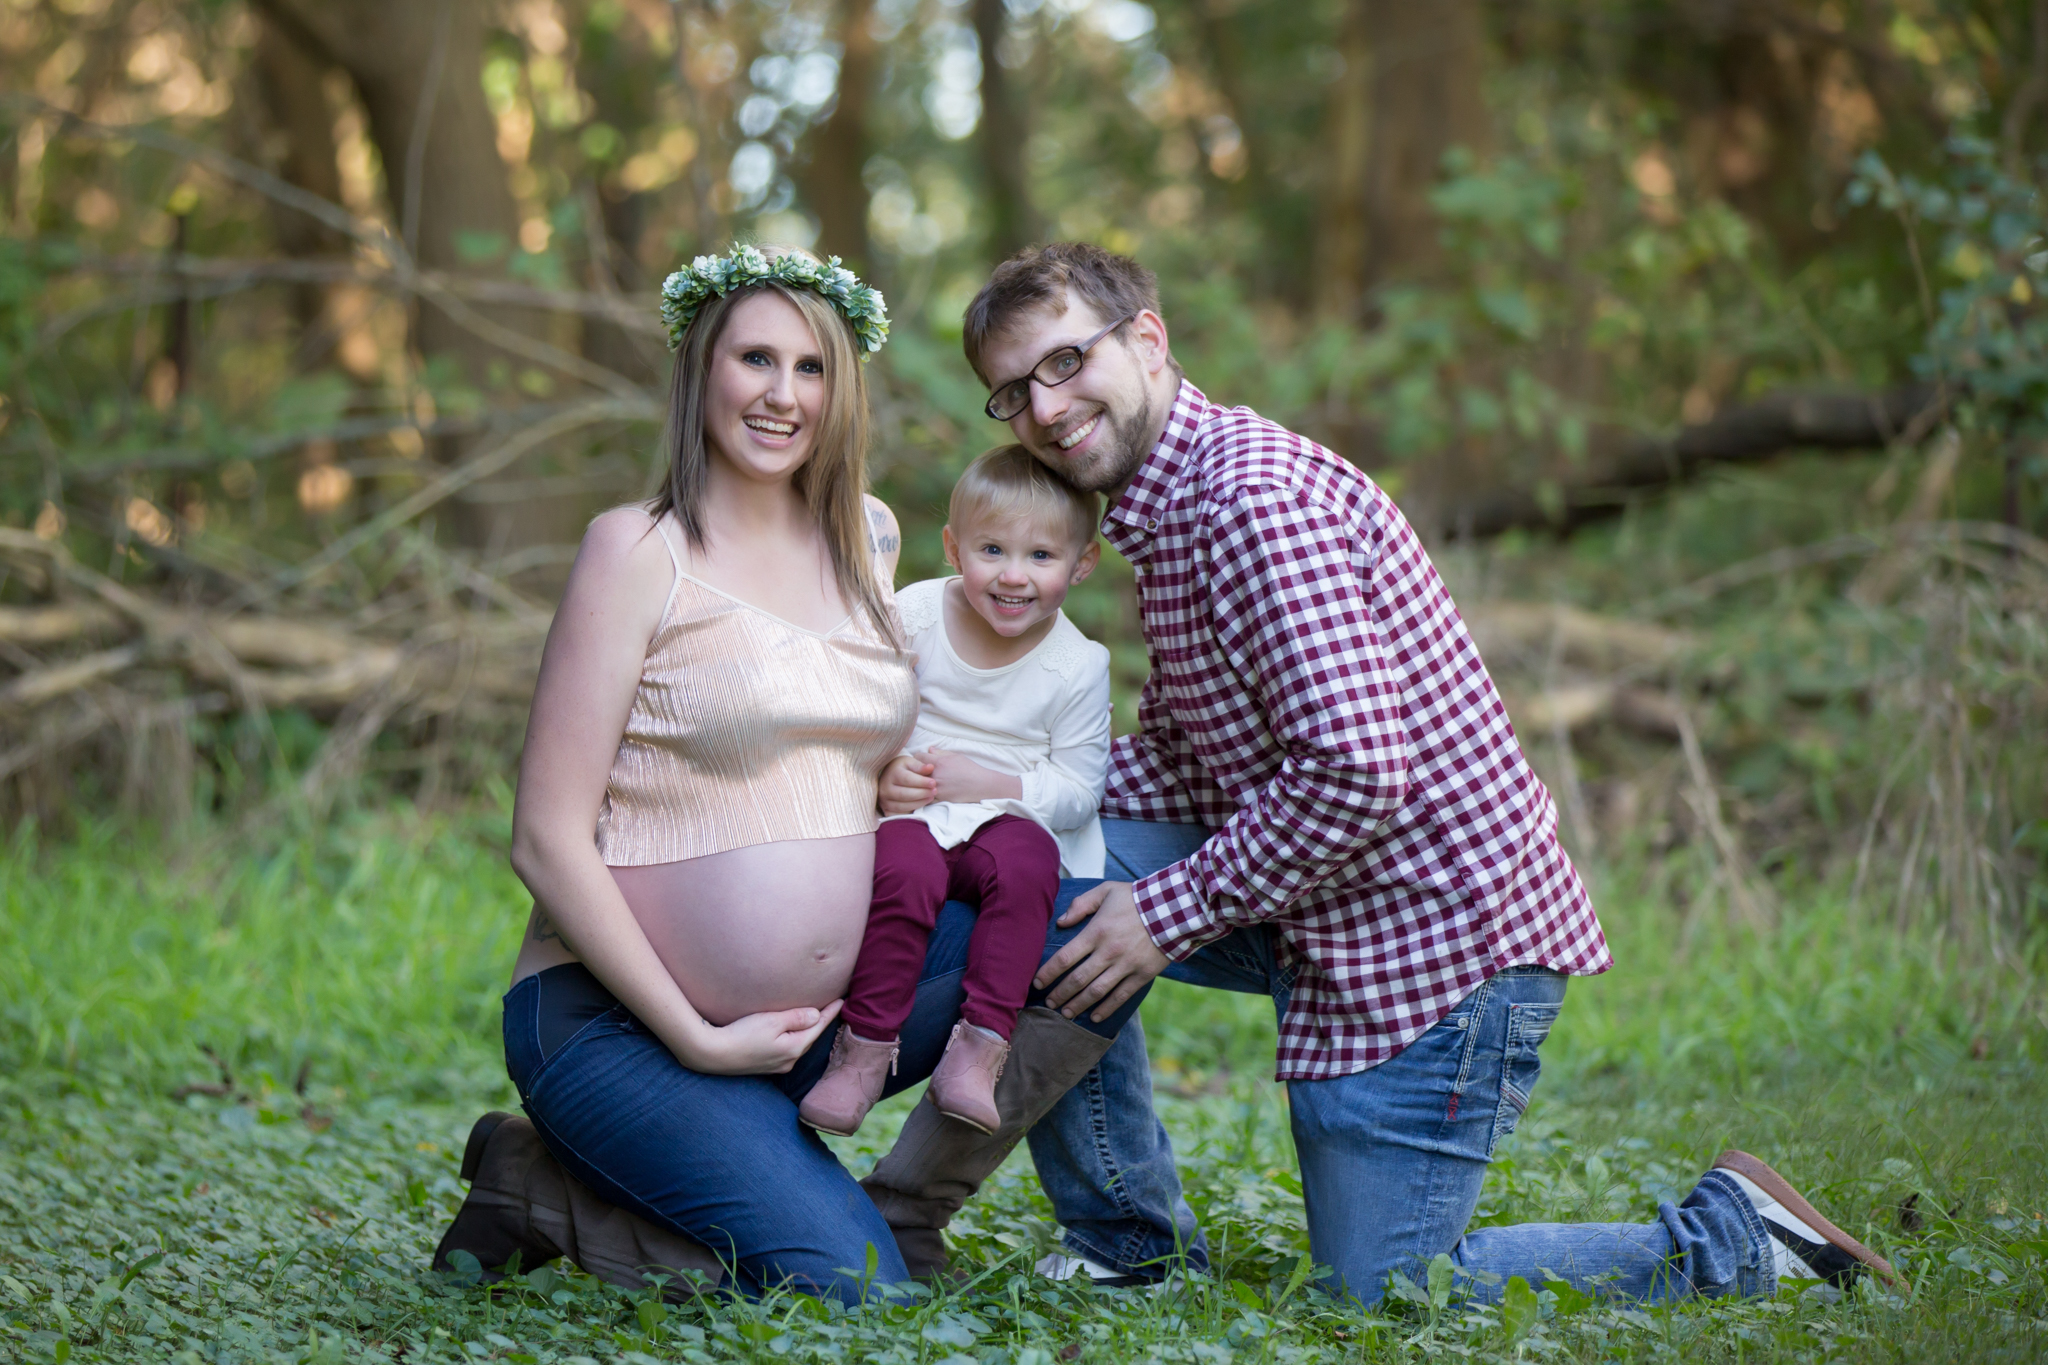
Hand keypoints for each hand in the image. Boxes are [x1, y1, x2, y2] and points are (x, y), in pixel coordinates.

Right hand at [687, 1000, 841, 1074]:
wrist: (712, 1054)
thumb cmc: (741, 1034)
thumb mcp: (771, 1021)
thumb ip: (796, 1018)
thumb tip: (816, 1015)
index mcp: (794, 1048)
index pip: (818, 1026)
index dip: (830, 1012)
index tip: (842, 999)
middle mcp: (788, 1060)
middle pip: (810, 1037)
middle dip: (821, 1022)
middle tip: (832, 1006)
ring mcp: (776, 1065)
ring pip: (798, 1044)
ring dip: (807, 1030)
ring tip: (815, 1018)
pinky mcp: (764, 1065)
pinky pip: (787, 1048)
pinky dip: (793, 1037)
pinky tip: (791, 1033)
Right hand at [879, 753, 936, 814]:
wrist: (888, 776)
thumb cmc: (902, 769)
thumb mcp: (910, 762)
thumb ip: (920, 766)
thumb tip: (930, 767)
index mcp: (892, 773)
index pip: (907, 779)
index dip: (921, 782)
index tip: (933, 783)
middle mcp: (885, 787)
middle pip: (904, 794)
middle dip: (922, 793)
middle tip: (934, 791)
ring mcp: (884, 800)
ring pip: (902, 806)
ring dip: (919, 803)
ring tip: (930, 797)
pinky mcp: (886, 810)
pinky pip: (899, 814)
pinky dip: (911, 811)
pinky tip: (921, 806)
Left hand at [922, 747, 1022, 803]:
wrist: (980, 785)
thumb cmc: (970, 769)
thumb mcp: (956, 756)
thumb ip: (941, 752)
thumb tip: (929, 749)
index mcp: (939, 762)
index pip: (918, 757)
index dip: (919, 757)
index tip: (921, 760)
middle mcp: (935, 775)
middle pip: (915, 770)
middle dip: (916, 770)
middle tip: (919, 770)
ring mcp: (936, 787)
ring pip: (919, 784)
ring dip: (920, 782)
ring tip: (923, 781)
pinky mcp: (939, 798)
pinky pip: (926, 795)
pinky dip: (925, 792)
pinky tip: (929, 790)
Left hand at [1031, 882, 1168, 1022]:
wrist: (1175, 908)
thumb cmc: (1136, 898)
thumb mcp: (1106, 891)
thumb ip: (1081, 904)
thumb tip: (1060, 922)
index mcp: (1096, 931)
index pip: (1064, 958)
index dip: (1047, 973)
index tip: (1037, 983)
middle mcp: (1108, 952)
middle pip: (1077, 980)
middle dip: (1059, 994)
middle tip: (1049, 1004)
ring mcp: (1126, 965)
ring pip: (1096, 992)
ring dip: (1078, 1005)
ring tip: (1066, 1013)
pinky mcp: (1141, 975)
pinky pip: (1121, 996)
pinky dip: (1106, 1009)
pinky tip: (1094, 1016)